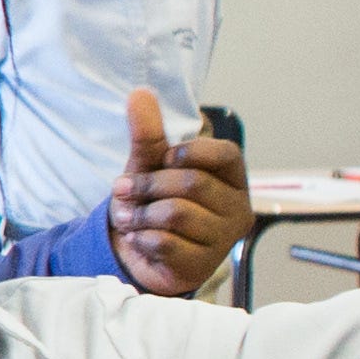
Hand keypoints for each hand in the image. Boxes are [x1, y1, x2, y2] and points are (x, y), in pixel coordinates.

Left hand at [102, 88, 256, 301]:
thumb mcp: (149, 164)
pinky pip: (166, 243)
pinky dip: (142, 238)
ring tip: (130, 218)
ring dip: (140, 214)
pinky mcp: (203, 265)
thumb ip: (148, 133)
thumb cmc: (154, 200)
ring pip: (176, 214)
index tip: (164, 159)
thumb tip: (138, 93)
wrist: (140, 250)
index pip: (226, 154)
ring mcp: (224, 240)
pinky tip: (141, 239)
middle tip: (122, 191)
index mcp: (233, 178)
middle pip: (191, 183)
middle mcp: (238, 208)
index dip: (190, 152)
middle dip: (147, 185)